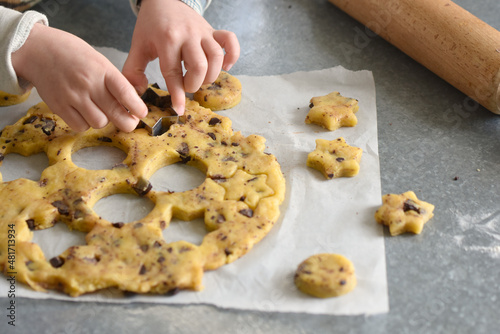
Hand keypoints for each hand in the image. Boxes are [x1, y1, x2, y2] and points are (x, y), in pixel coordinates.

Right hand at [11, 24, 147, 131]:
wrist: (38, 50)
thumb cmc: (73, 55)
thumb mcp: (99, 61)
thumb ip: (114, 81)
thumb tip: (132, 104)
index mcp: (102, 70)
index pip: (125, 92)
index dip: (137, 107)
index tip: (142, 113)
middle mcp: (89, 84)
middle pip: (115, 114)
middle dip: (127, 123)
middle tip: (129, 122)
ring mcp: (73, 96)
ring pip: (99, 123)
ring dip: (103, 121)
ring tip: (99, 110)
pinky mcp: (59, 106)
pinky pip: (80, 126)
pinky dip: (85, 124)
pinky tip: (84, 113)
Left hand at [122, 0, 239, 114]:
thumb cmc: (151, 25)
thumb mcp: (138, 45)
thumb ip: (133, 70)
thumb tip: (137, 92)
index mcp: (167, 39)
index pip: (173, 72)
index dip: (177, 94)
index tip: (178, 109)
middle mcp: (188, 35)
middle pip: (199, 66)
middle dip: (194, 84)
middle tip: (187, 86)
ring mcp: (203, 32)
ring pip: (216, 57)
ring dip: (211, 75)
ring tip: (200, 78)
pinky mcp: (213, 30)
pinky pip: (231, 42)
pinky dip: (232, 57)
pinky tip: (225, 67)